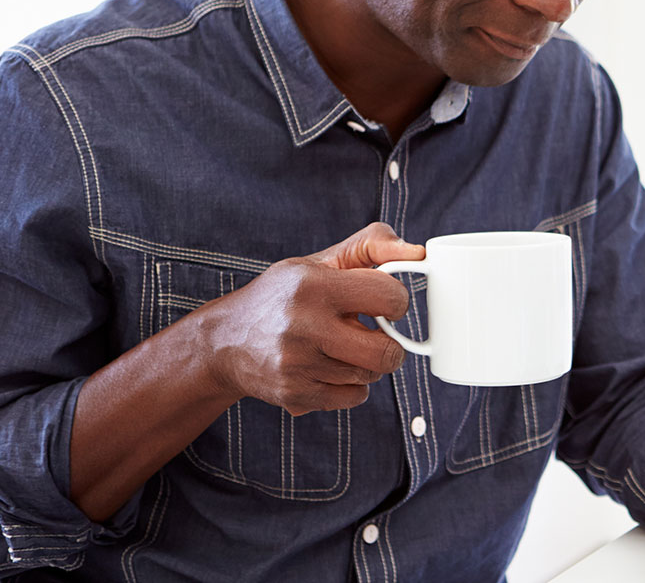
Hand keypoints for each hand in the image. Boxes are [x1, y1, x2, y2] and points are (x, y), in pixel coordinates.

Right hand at [200, 222, 420, 414]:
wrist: (225, 341)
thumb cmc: (283, 296)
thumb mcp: (320, 262)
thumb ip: (371, 247)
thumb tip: (419, 252)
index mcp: (313, 285)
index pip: (389, 297)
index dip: (396, 302)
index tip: (384, 304)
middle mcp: (303, 325)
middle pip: (386, 352)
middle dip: (389, 344)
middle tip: (373, 333)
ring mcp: (297, 364)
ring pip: (370, 375)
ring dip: (366, 363)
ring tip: (342, 348)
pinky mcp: (294, 395)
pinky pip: (354, 398)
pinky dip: (351, 386)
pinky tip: (329, 368)